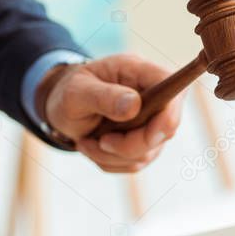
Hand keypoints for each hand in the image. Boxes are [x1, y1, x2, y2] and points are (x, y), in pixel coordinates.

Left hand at [40, 54, 182, 172]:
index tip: (148, 136)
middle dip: (131, 145)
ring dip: (113, 156)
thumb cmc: (68, 91)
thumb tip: (134, 105)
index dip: (169, 116)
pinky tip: (93, 146)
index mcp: (140, 72)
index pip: (174, 91)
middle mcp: (153, 96)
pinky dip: (111, 162)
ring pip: (148, 152)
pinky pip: (135, 163)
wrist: (60, 107)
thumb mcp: (77, 91)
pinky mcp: (143, 142)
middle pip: (164, 130)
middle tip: (100, 141)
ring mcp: (151, 121)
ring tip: (87, 141)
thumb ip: (105, 96)